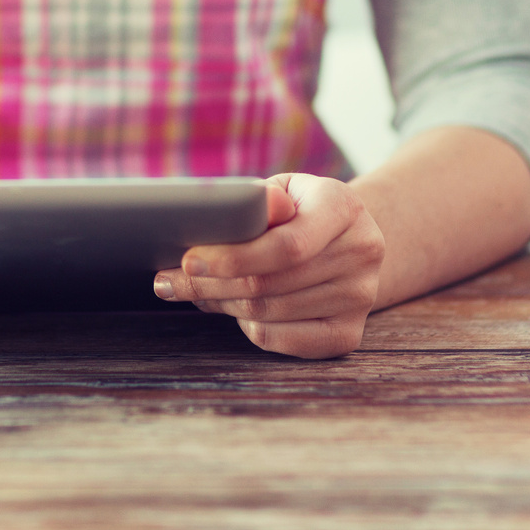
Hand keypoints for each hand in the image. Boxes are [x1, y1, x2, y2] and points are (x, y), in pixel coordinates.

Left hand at [152, 173, 384, 358]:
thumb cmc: (300, 209)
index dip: (234, 257)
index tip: (188, 261)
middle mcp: (362, 252)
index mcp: (344, 207)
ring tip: (193, 290)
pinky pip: (283, 340)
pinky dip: (248, 327)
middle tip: (168, 281)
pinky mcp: (349, 333)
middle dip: (210, 285)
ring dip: (221, 305)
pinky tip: (232, 309)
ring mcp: (361, 297)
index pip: (286, 246)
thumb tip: (221, 213)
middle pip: (270, 284)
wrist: (347, 237)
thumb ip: (257, 200)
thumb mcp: (284, 189)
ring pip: (270, 313)